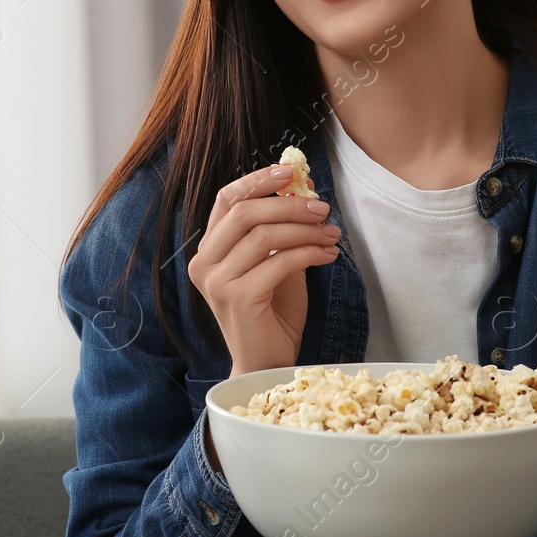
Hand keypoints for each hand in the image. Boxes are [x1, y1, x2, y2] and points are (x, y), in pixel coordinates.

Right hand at [188, 167, 335, 378]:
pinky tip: (329, 256)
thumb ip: (282, 229)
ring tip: (332, 235)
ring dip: (305, 230)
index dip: (258, 180)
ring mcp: (217, 282)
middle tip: (322, 208)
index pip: (227, 200)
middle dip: (289, 204)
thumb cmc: (272, 313)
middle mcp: (204, 263)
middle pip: (245, 212)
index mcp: (209, 250)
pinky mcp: (238, 298)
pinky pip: (279, 262)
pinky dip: (309, 253)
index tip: (290, 172)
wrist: (267, 364)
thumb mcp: (276, 262)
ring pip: (264, 235)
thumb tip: (304, 186)